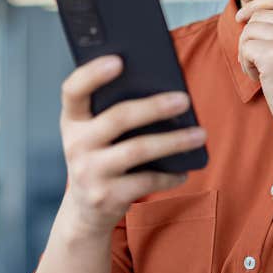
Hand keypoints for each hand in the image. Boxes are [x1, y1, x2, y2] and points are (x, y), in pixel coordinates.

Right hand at [57, 55, 206, 236]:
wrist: (84, 212)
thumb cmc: (101, 158)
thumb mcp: (96, 135)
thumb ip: (114, 112)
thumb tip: (164, 91)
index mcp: (72, 121)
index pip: (73, 91)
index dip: (92, 74)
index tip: (119, 60)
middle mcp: (75, 145)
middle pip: (118, 118)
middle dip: (154, 107)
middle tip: (184, 100)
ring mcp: (89, 172)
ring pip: (137, 150)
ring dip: (173, 141)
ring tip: (200, 134)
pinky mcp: (106, 197)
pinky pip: (146, 180)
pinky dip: (170, 175)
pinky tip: (185, 170)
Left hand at [235, 0, 272, 138]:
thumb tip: (248, 10)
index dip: (255, 5)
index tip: (242, 18)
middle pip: (260, 14)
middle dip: (251, 37)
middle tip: (258, 61)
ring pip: (250, 30)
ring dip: (247, 52)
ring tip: (261, 71)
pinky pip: (245, 47)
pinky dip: (246, 64)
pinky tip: (259, 77)